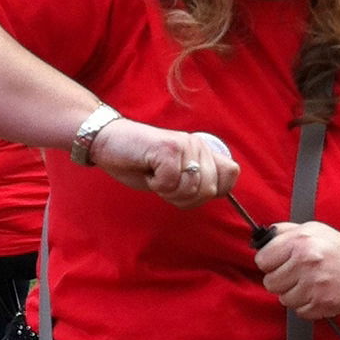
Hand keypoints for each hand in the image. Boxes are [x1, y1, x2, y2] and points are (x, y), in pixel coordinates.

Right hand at [88, 117, 239, 206]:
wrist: (108, 143)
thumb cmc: (138, 162)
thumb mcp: (174, 175)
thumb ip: (198, 180)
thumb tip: (218, 192)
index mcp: (202, 150)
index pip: (231, 174)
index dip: (214, 190)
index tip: (189, 189)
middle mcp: (198, 145)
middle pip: (209, 190)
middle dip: (184, 197)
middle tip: (165, 182)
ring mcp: (185, 145)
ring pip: (191, 189)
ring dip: (168, 191)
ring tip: (156, 174)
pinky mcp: (169, 149)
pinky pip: (170, 184)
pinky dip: (156, 185)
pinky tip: (147, 170)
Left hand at [255, 221, 339, 319]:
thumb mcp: (314, 230)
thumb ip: (285, 231)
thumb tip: (261, 239)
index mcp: (301, 240)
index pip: (262, 260)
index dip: (270, 263)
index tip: (280, 263)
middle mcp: (307, 261)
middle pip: (270, 282)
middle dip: (282, 280)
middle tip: (298, 274)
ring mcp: (314, 284)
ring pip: (283, 299)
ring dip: (294, 294)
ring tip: (311, 283)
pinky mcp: (321, 303)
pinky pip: (298, 311)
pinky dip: (307, 306)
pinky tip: (318, 293)